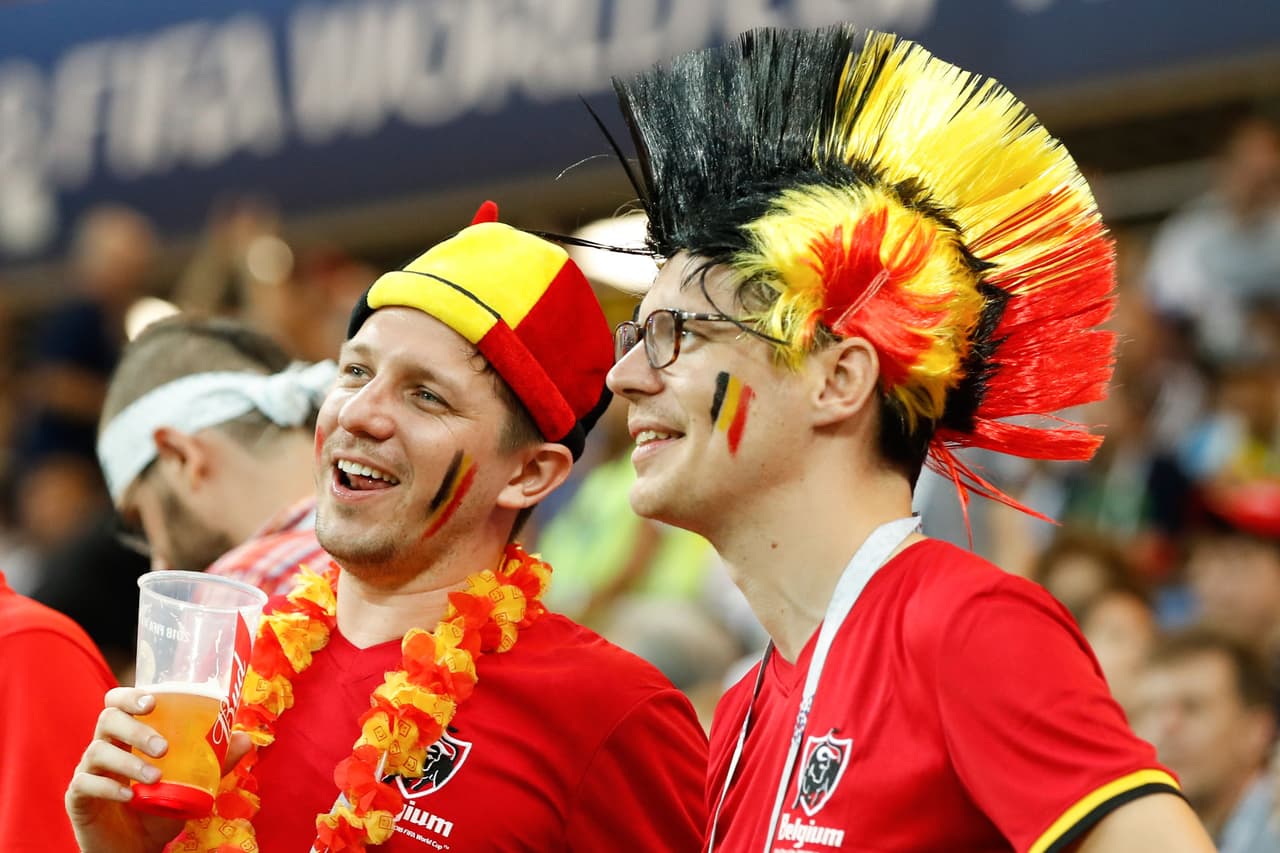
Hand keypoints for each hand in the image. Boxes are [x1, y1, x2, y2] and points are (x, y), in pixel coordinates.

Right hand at [64, 687, 248, 852]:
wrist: (134, 847)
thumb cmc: (159, 808)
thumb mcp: (190, 783)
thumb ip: (214, 762)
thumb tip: (245, 738)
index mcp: (128, 735)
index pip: (119, 703)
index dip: (130, 695)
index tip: (152, 701)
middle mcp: (105, 747)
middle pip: (108, 719)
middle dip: (136, 728)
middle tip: (164, 747)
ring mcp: (87, 771)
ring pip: (97, 751)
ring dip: (129, 762)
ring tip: (156, 777)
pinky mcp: (77, 797)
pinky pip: (85, 784)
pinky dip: (109, 787)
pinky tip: (131, 795)